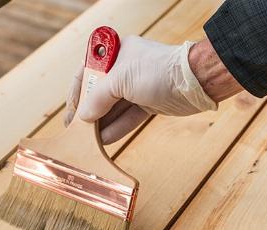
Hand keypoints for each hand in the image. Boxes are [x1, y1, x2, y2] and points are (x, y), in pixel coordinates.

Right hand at [64, 35, 241, 143]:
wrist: (195, 81)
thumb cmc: (158, 71)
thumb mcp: (121, 80)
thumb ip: (98, 98)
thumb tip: (84, 116)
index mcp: (115, 53)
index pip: (87, 72)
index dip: (77, 94)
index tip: (71, 114)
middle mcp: (125, 68)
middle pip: (99, 93)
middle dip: (89, 112)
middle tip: (77, 132)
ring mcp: (138, 86)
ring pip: (114, 108)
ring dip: (102, 124)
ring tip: (88, 141)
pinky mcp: (149, 103)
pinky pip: (128, 117)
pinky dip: (117, 128)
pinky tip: (104, 141)